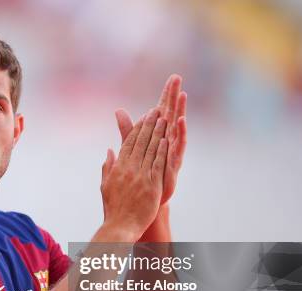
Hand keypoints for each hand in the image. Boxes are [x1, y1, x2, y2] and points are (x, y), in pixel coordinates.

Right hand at [101, 108, 167, 241]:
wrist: (120, 227)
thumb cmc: (113, 209)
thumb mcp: (105, 185)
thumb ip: (107, 167)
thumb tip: (109, 151)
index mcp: (118, 168)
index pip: (128, 143)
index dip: (137, 128)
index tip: (144, 116)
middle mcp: (128, 169)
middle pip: (139, 142)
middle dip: (148, 124)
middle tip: (156, 110)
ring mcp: (140, 176)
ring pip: (149, 149)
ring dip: (157, 132)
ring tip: (163, 118)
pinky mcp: (151, 185)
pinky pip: (157, 164)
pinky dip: (161, 150)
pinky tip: (166, 139)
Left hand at [115, 75, 186, 204]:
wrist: (145, 202)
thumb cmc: (141, 175)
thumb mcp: (132, 148)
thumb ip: (127, 129)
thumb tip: (118, 110)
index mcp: (158, 137)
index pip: (162, 112)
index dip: (166, 95)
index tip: (172, 78)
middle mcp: (167, 142)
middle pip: (171, 114)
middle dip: (174, 96)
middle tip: (178, 78)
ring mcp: (171, 152)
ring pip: (176, 128)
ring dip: (180, 111)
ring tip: (182, 94)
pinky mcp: (173, 164)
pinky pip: (178, 146)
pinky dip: (180, 133)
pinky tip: (181, 121)